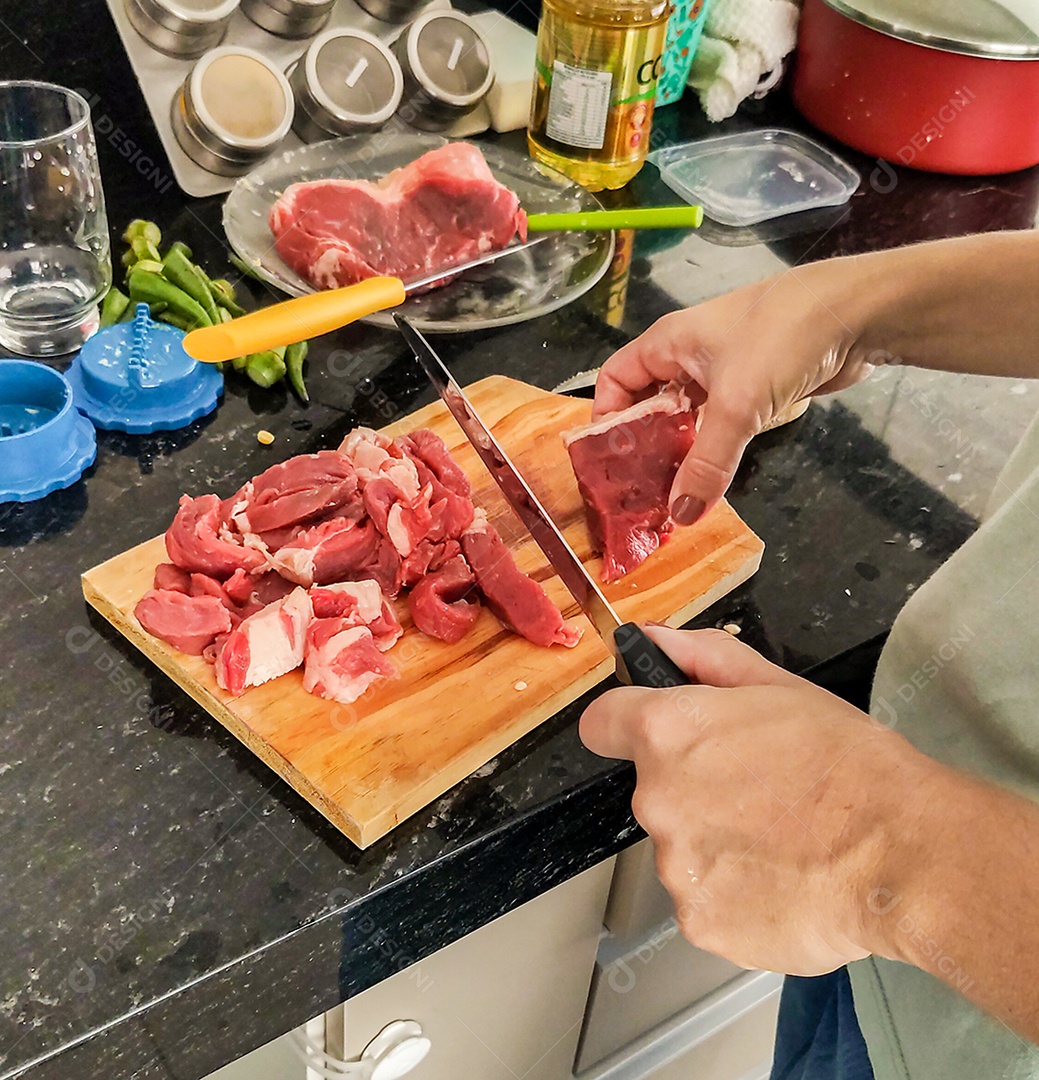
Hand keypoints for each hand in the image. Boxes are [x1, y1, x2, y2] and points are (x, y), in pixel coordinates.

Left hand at [580, 626, 933, 974]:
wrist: (904, 854)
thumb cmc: (848, 763)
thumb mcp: (779, 685)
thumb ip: (703, 657)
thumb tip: (654, 640)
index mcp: (668, 734)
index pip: (602, 723)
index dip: (626, 723)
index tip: (652, 732)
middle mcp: (656, 801)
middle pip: (654, 789)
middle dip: (694, 788)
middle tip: (760, 792)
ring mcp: (675, 867)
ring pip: (682, 847)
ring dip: (716, 843)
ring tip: (781, 840)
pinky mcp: (699, 922)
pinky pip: (704, 899)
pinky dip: (735, 892)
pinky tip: (783, 880)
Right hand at [593, 265, 877, 524]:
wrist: (858, 313)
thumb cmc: (783, 339)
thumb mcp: (736, 405)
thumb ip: (706, 463)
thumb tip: (681, 515)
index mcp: (669, 342)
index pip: (615, 379)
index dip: (606, 416)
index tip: (611, 461)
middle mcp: (690, 355)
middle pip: (650, 403)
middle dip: (645, 444)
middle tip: (642, 489)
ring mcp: (725, 370)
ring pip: (689, 416)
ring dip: (683, 451)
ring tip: (674, 493)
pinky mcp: (757, 386)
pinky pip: (722, 422)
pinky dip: (715, 448)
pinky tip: (713, 478)